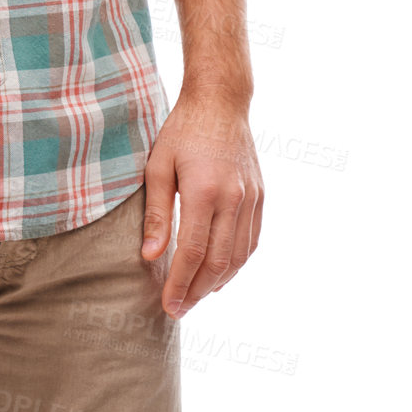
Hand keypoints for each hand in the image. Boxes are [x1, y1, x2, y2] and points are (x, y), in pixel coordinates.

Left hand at [140, 88, 263, 319]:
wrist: (220, 101)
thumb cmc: (182, 130)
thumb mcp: (159, 165)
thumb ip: (157, 212)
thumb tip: (151, 257)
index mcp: (204, 190)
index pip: (192, 252)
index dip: (180, 284)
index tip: (167, 305)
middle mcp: (233, 198)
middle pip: (218, 261)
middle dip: (197, 291)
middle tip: (179, 309)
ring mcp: (251, 198)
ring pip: (238, 256)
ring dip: (218, 283)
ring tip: (196, 296)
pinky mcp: (260, 196)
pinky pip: (252, 240)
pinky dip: (237, 263)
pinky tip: (220, 274)